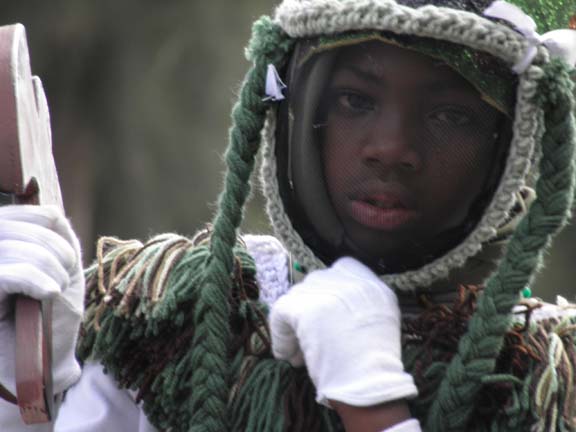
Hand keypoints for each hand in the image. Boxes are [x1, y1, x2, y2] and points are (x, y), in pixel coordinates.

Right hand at [0, 205, 83, 394]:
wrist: (42, 367)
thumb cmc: (51, 321)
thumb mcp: (62, 272)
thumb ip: (57, 239)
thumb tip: (52, 214)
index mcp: (3, 247)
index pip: (22, 214)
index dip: (49, 227)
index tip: (65, 260)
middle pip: (16, 225)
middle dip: (54, 248)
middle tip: (65, 277)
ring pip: (13, 247)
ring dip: (49, 266)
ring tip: (55, 291)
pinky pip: (6, 274)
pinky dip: (35, 279)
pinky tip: (49, 294)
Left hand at [270, 257, 416, 406]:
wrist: (368, 384)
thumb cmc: (374, 365)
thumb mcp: (379, 322)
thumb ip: (359, 303)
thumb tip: (326, 304)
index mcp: (372, 283)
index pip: (342, 269)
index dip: (328, 294)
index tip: (324, 318)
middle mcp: (350, 280)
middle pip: (315, 284)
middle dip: (309, 311)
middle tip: (308, 341)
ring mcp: (326, 291)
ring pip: (296, 298)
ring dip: (294, 325)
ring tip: (299, 354)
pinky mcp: (305, 307)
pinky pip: (280, 313)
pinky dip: (281, 336)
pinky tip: (288, 355)